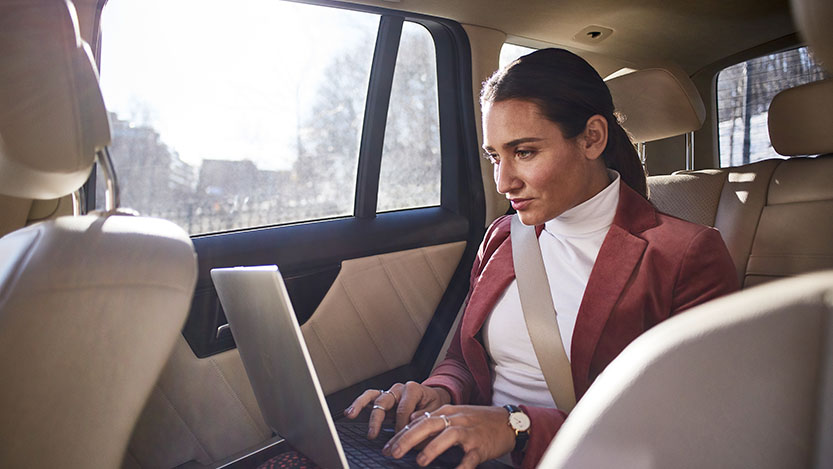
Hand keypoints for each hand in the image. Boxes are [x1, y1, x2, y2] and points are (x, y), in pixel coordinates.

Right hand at [343, 381, 450, 438]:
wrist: (433, 398)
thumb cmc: (433, 405)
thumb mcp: (435, 410)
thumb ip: (425, 415)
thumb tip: (413, 423)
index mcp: (413, 389)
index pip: (403, 410)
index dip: (401, 426)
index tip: (402, 439)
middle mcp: (398, 389)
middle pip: (384, 402)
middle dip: (378, 420)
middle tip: (372, 434)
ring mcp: (389, 392)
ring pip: (372, 396)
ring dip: (360, 405)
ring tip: (351, 414)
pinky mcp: (383, 398)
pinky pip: (369, 398)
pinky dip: (359, 404)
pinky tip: (350, 412)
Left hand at [382, 404, 515, 468]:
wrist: (507, 422)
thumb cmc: (479, 420)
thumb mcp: (454, 413)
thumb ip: (432, 416)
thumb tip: (411, 419)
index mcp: (447, 412)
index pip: (419, 420)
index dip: (401, 433)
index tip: (386, 446)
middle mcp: (456, 420)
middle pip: (428, 424)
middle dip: (408, 438)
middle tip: (392, 452)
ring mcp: (469, 433)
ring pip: (448, 436)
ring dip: (432, 448)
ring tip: (419, 461)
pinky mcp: (480, 447)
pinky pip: (469, 458)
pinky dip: (461, 467)